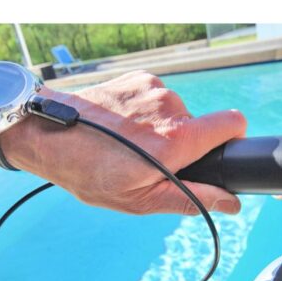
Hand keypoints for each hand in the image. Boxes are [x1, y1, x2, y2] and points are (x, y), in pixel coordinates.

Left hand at [1, 70, 246, 214]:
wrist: (48, 135)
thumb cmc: (90, 172)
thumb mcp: (140, 199)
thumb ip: (191, 198)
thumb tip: (230, 202)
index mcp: (176, 140)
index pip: (233, 123)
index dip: (232, 138)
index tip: (214, 152)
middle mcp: (169, 106)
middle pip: (198, 124)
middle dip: (182, 143)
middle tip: (148, 159)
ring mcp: (151, 88)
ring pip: (174, 112)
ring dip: (159, 127)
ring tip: (127, 143)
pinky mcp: (136, 78)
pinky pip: (155, 98)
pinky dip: (144, 111)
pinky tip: (120, 125)